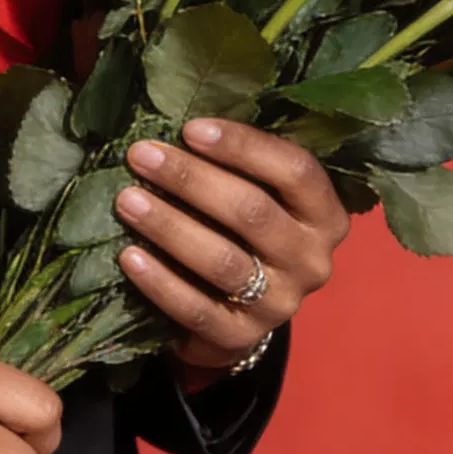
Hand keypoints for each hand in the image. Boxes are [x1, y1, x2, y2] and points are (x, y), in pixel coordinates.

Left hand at [114, 117, 349, 382]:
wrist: (240, 313)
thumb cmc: (245, 234)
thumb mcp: (261, 196)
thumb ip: (241, 166)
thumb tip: (182, 116)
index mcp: (326, 215)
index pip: (296, 171)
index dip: (243, 147)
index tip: (190, 128)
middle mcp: (313, 260)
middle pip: (252, 212)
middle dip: (191, 180)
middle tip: (142, 156)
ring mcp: (281, 303)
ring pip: (223, 260)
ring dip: (170, 226)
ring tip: (127, 200)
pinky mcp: (242, 337)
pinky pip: (196, 308)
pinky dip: (160, 281)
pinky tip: (128, 256)